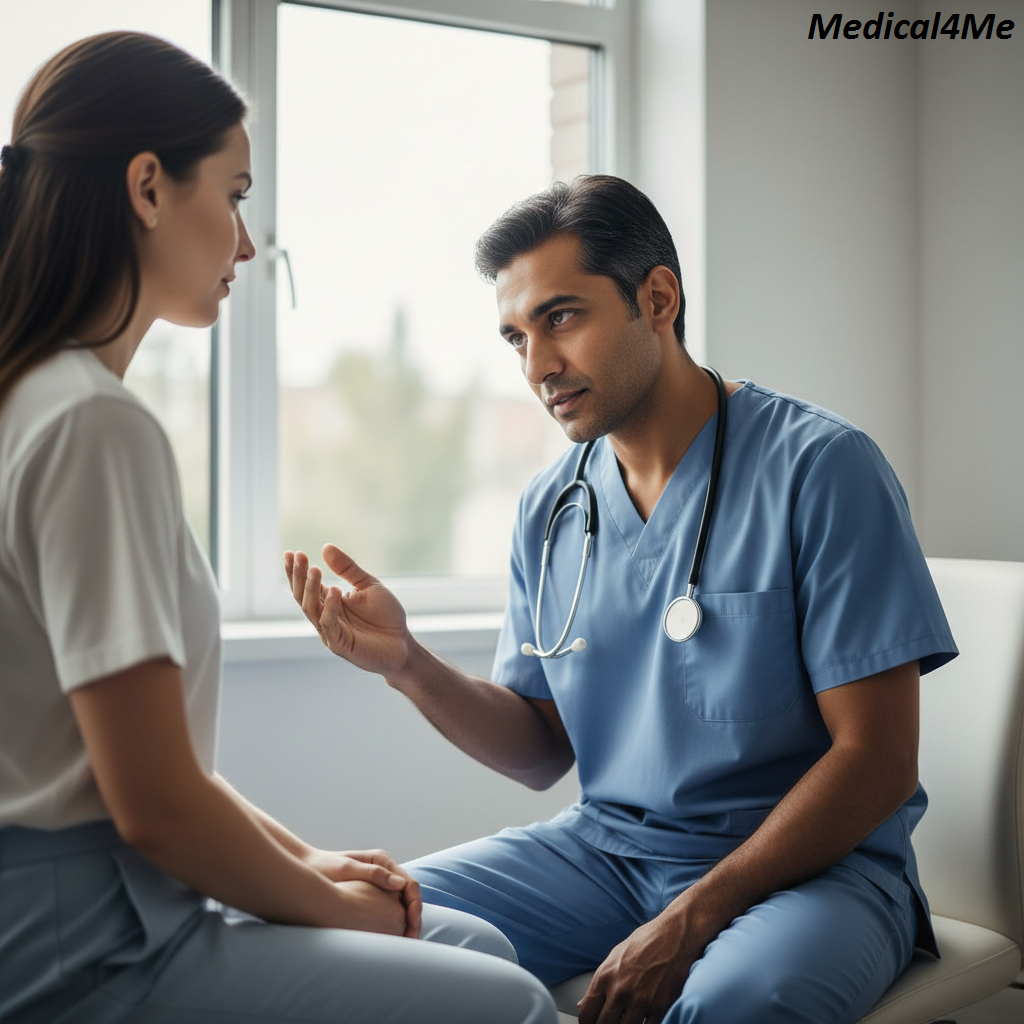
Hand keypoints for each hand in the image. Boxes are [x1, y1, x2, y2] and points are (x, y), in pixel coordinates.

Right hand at [284, 546, 409, 677]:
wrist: (403, 644)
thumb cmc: (386, 616)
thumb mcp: (368, 585)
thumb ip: (347, 569)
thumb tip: (326, 547)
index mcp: (329, 602)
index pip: (307, 586)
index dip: (297, 571)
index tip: (290, 553)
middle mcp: (325, 617)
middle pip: (303, 596)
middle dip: (299, 576)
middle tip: (299, 556)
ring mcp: (330, 632)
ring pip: (312, 610)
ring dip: (311, 589)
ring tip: (314, 570)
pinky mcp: (340, 645)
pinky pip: (329, 625)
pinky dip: (330, 608)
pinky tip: (334, 591)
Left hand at [305, 847, 421, 937]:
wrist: (308, 867)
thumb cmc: (323, 867)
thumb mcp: (347, 869)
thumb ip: (374, 874)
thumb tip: (400, 885)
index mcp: (383, 860)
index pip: (410, 884)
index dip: (414, 906)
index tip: (412, 926)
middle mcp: (385, 868)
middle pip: (410, 893)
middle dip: (414, 916)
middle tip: (412, 939)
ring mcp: (380, 878)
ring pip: (402, 900)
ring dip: (407, 919)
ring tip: (405, 941)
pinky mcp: (373, 889)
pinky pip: (391, 904)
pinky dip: (395, 918)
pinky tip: (392, 934)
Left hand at [577, 908, 706, 1023]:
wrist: (676, 934)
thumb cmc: (647, 941)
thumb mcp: (616, 956)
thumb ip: (601, 982)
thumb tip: (584, 1003)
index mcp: (605, 976)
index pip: (586, 1013)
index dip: (587, 1023)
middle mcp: (619, 990)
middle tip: (610, 1023)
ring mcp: (640, 1001)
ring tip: (628, 1020)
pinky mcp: (661, 1007)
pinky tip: (645, 1021)